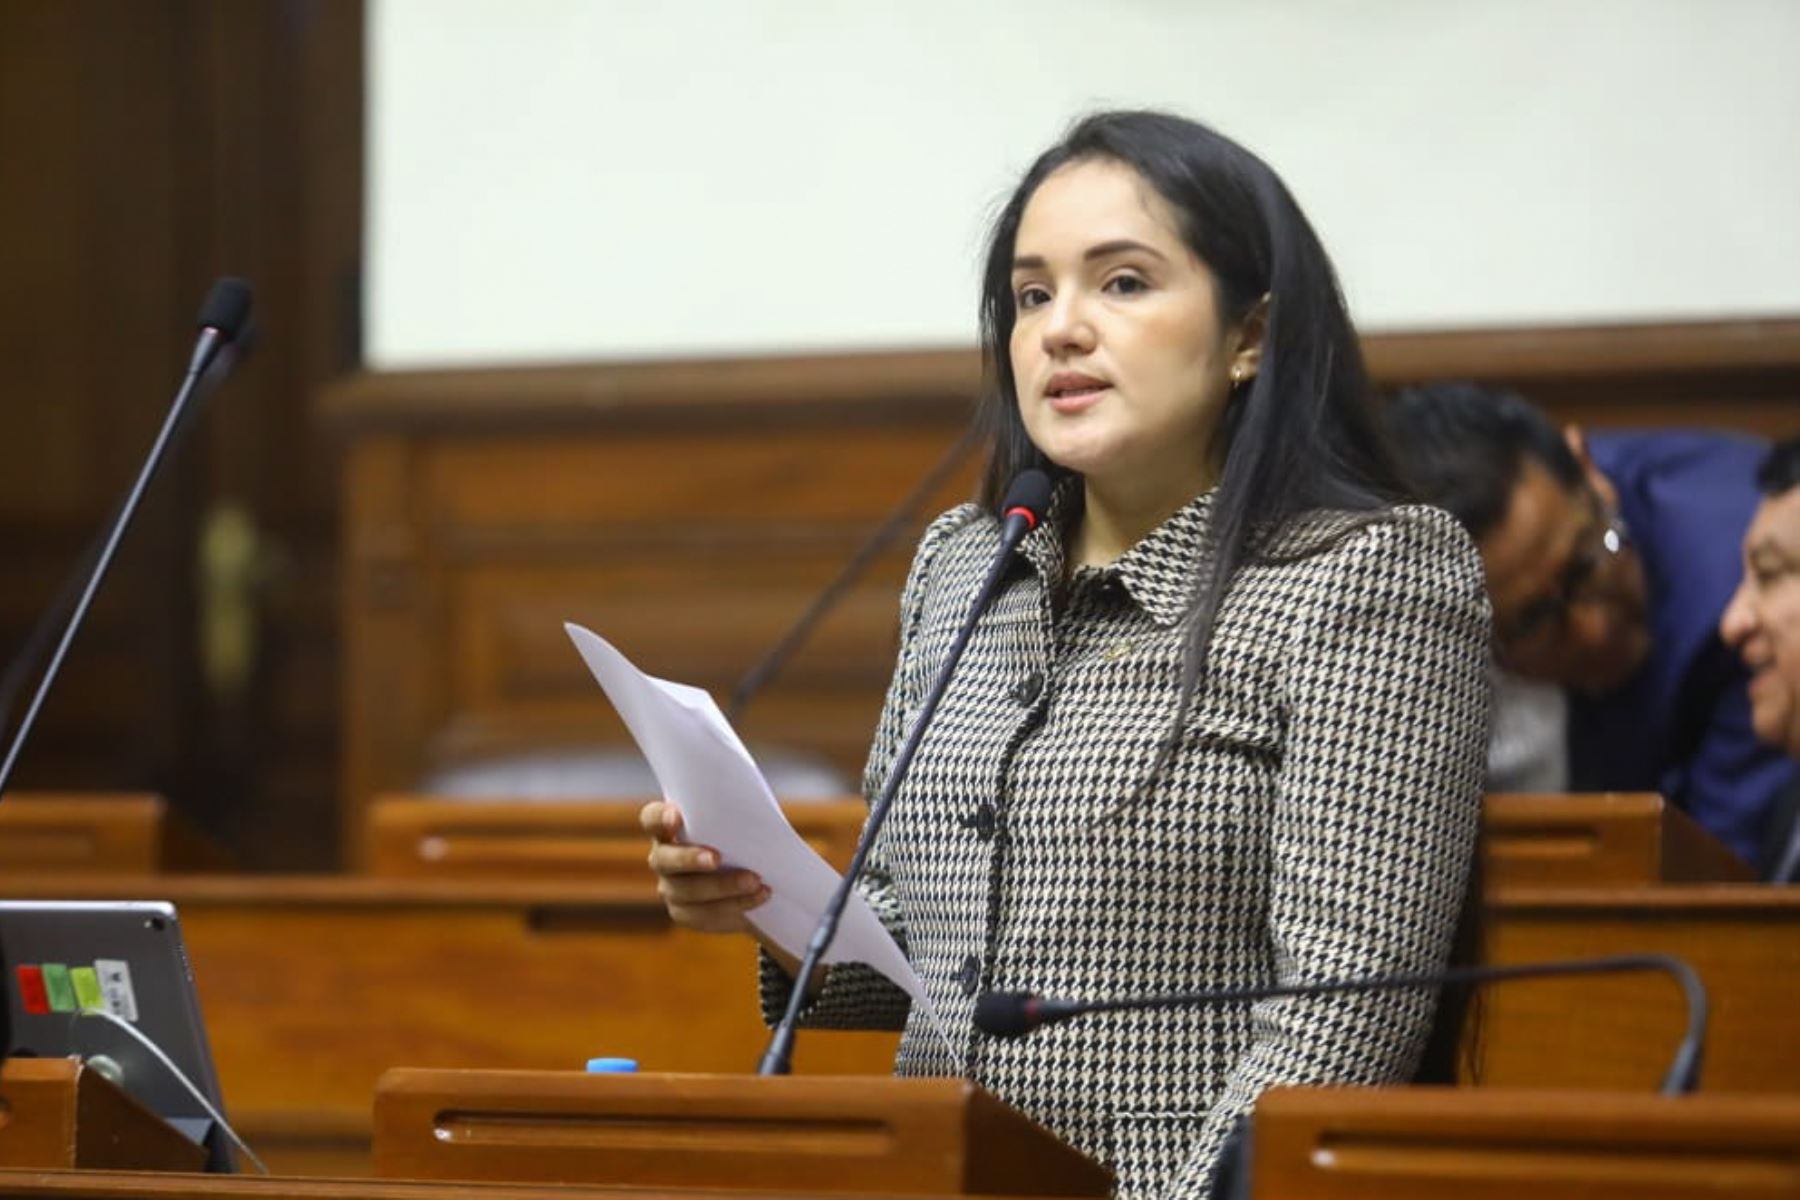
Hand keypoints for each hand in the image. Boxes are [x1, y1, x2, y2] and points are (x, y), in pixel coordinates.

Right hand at [640, 800, 769, 933]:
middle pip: (664, 859)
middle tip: (717, 859)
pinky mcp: (685, 913)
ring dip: (724, 886)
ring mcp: (671, 888)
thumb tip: (756, 813)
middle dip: (689, 858)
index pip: (652, 818)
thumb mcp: (740, 822)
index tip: (677, 816)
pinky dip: (736, 904)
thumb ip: (736, 816)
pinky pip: (705, 913)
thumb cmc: (741, 836)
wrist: (751, 876)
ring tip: (755, 881)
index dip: (660, 817)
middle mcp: (663, 858)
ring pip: (688, 891)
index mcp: (669, 827)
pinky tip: (759, 895)